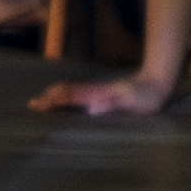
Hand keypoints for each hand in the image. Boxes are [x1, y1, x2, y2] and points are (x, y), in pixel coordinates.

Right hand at [38, 63, 181, 117]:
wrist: (157, 81)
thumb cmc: (147, 95)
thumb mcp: (132, 101)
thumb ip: (111, 103)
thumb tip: (90, 108)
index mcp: (97, 93)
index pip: (68, 96)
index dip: (52, 101)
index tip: (37, 107)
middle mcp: (94, 91)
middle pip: (64, 90)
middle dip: (47, 97)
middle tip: (32, 105)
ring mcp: (98, 91)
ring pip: (70, 91)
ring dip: (54, 96)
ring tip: (42, 103)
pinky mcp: (103, 94)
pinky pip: (78, 94)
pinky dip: (65, 97)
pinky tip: (65, 103)